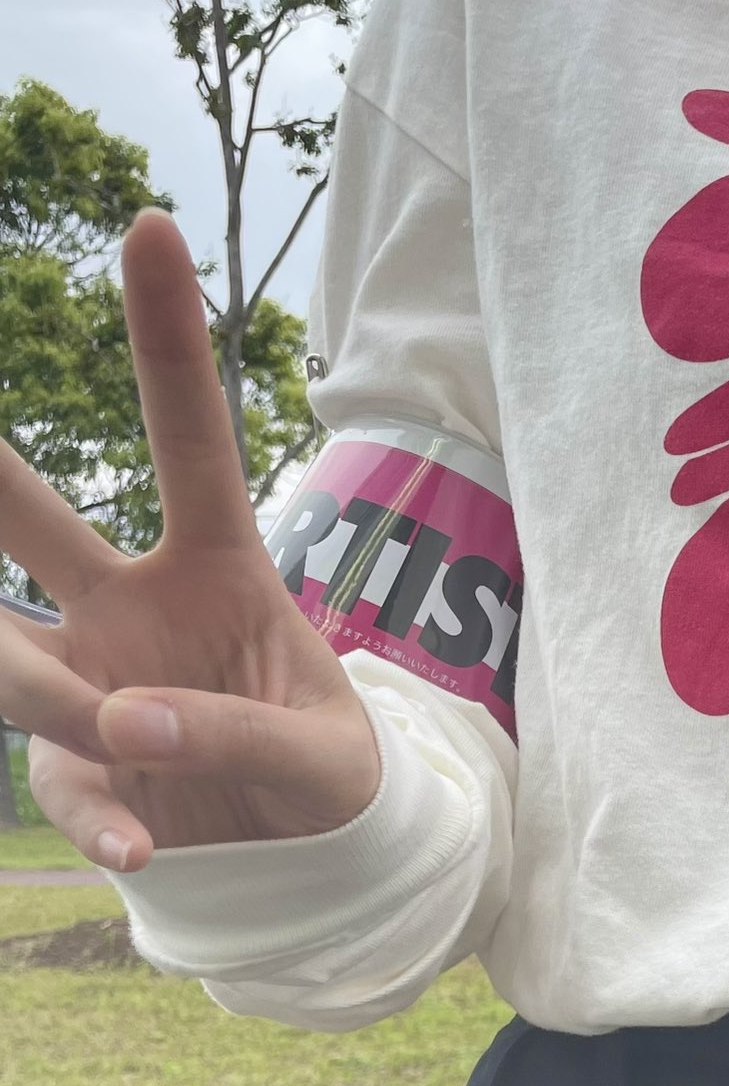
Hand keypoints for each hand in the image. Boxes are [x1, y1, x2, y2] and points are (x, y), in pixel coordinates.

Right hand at [0, 209, 381, 871]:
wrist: (322, 861)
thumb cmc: (339, 776)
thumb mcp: (328, 754)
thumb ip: (236, 731)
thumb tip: (121, 722)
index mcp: (221, 564)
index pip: (186, 438)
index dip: (166, 341)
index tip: (153, 224)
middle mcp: (135, 607)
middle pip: (30, 520)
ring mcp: (92, 684)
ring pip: (5, 654)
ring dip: (26, 686)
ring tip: (98, 726)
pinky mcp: (77, 768)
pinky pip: (57, 779)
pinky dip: (95, 815)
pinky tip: (141, 849)